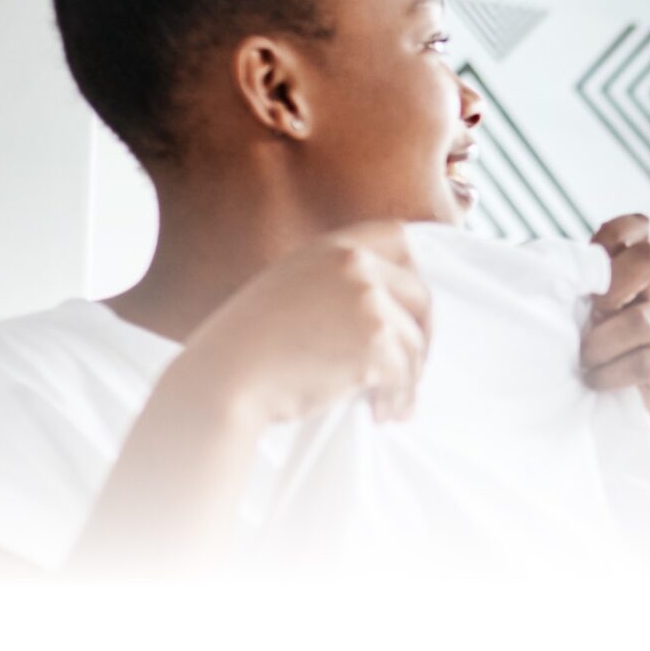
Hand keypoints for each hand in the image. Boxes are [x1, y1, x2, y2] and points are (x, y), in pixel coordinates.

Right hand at [179, 221, 432, 427]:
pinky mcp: (374, 341)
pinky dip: (398, 397)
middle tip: (411, 369)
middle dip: (422, 335)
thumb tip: (387, 307)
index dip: (413, 271)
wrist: (227, 375)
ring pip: (415, 342)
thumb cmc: (251, 344)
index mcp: (333, 248)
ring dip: (409, 378)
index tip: (411, 308)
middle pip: (420, 295)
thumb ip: (334, 283)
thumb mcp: (290, 287)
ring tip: (391, 404)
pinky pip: (405, 374)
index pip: (399, 237)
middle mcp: (354, 265)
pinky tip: (382, 413)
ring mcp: (367, 301)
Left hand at [584, 214, 649, 465]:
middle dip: (610, 287)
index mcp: (631, 275)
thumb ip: (564, 284)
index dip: (615, 236)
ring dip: (603, 342)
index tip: (587, 273)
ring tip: (584, 363)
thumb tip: (538, 261)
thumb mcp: (564, 318)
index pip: (640, 228)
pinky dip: (615, 372)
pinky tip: (598, 382)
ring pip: (646, 317)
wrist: (602, 432)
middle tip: (589, 314)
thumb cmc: (576, 368)